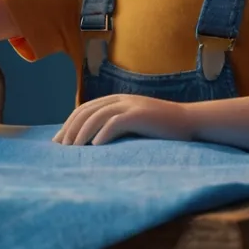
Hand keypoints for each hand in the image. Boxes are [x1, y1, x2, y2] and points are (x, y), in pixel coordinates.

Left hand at [53, 94, 195, 145]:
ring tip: (74, 149)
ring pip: (96, 117)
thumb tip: (93, 141)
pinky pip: (115, 123)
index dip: (69, 124)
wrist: (190, 122)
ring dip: (82, 133)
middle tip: (61, 148)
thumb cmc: (161, 128)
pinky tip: (95, 146)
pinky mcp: (139, 115)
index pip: (84, 109)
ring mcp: (129, 105)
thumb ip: (116, 124)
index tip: (58, 141)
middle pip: (86, 112)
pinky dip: (102, 134)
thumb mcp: (134, 122)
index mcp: (115, 100)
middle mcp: (119, 99)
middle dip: (70, 129)